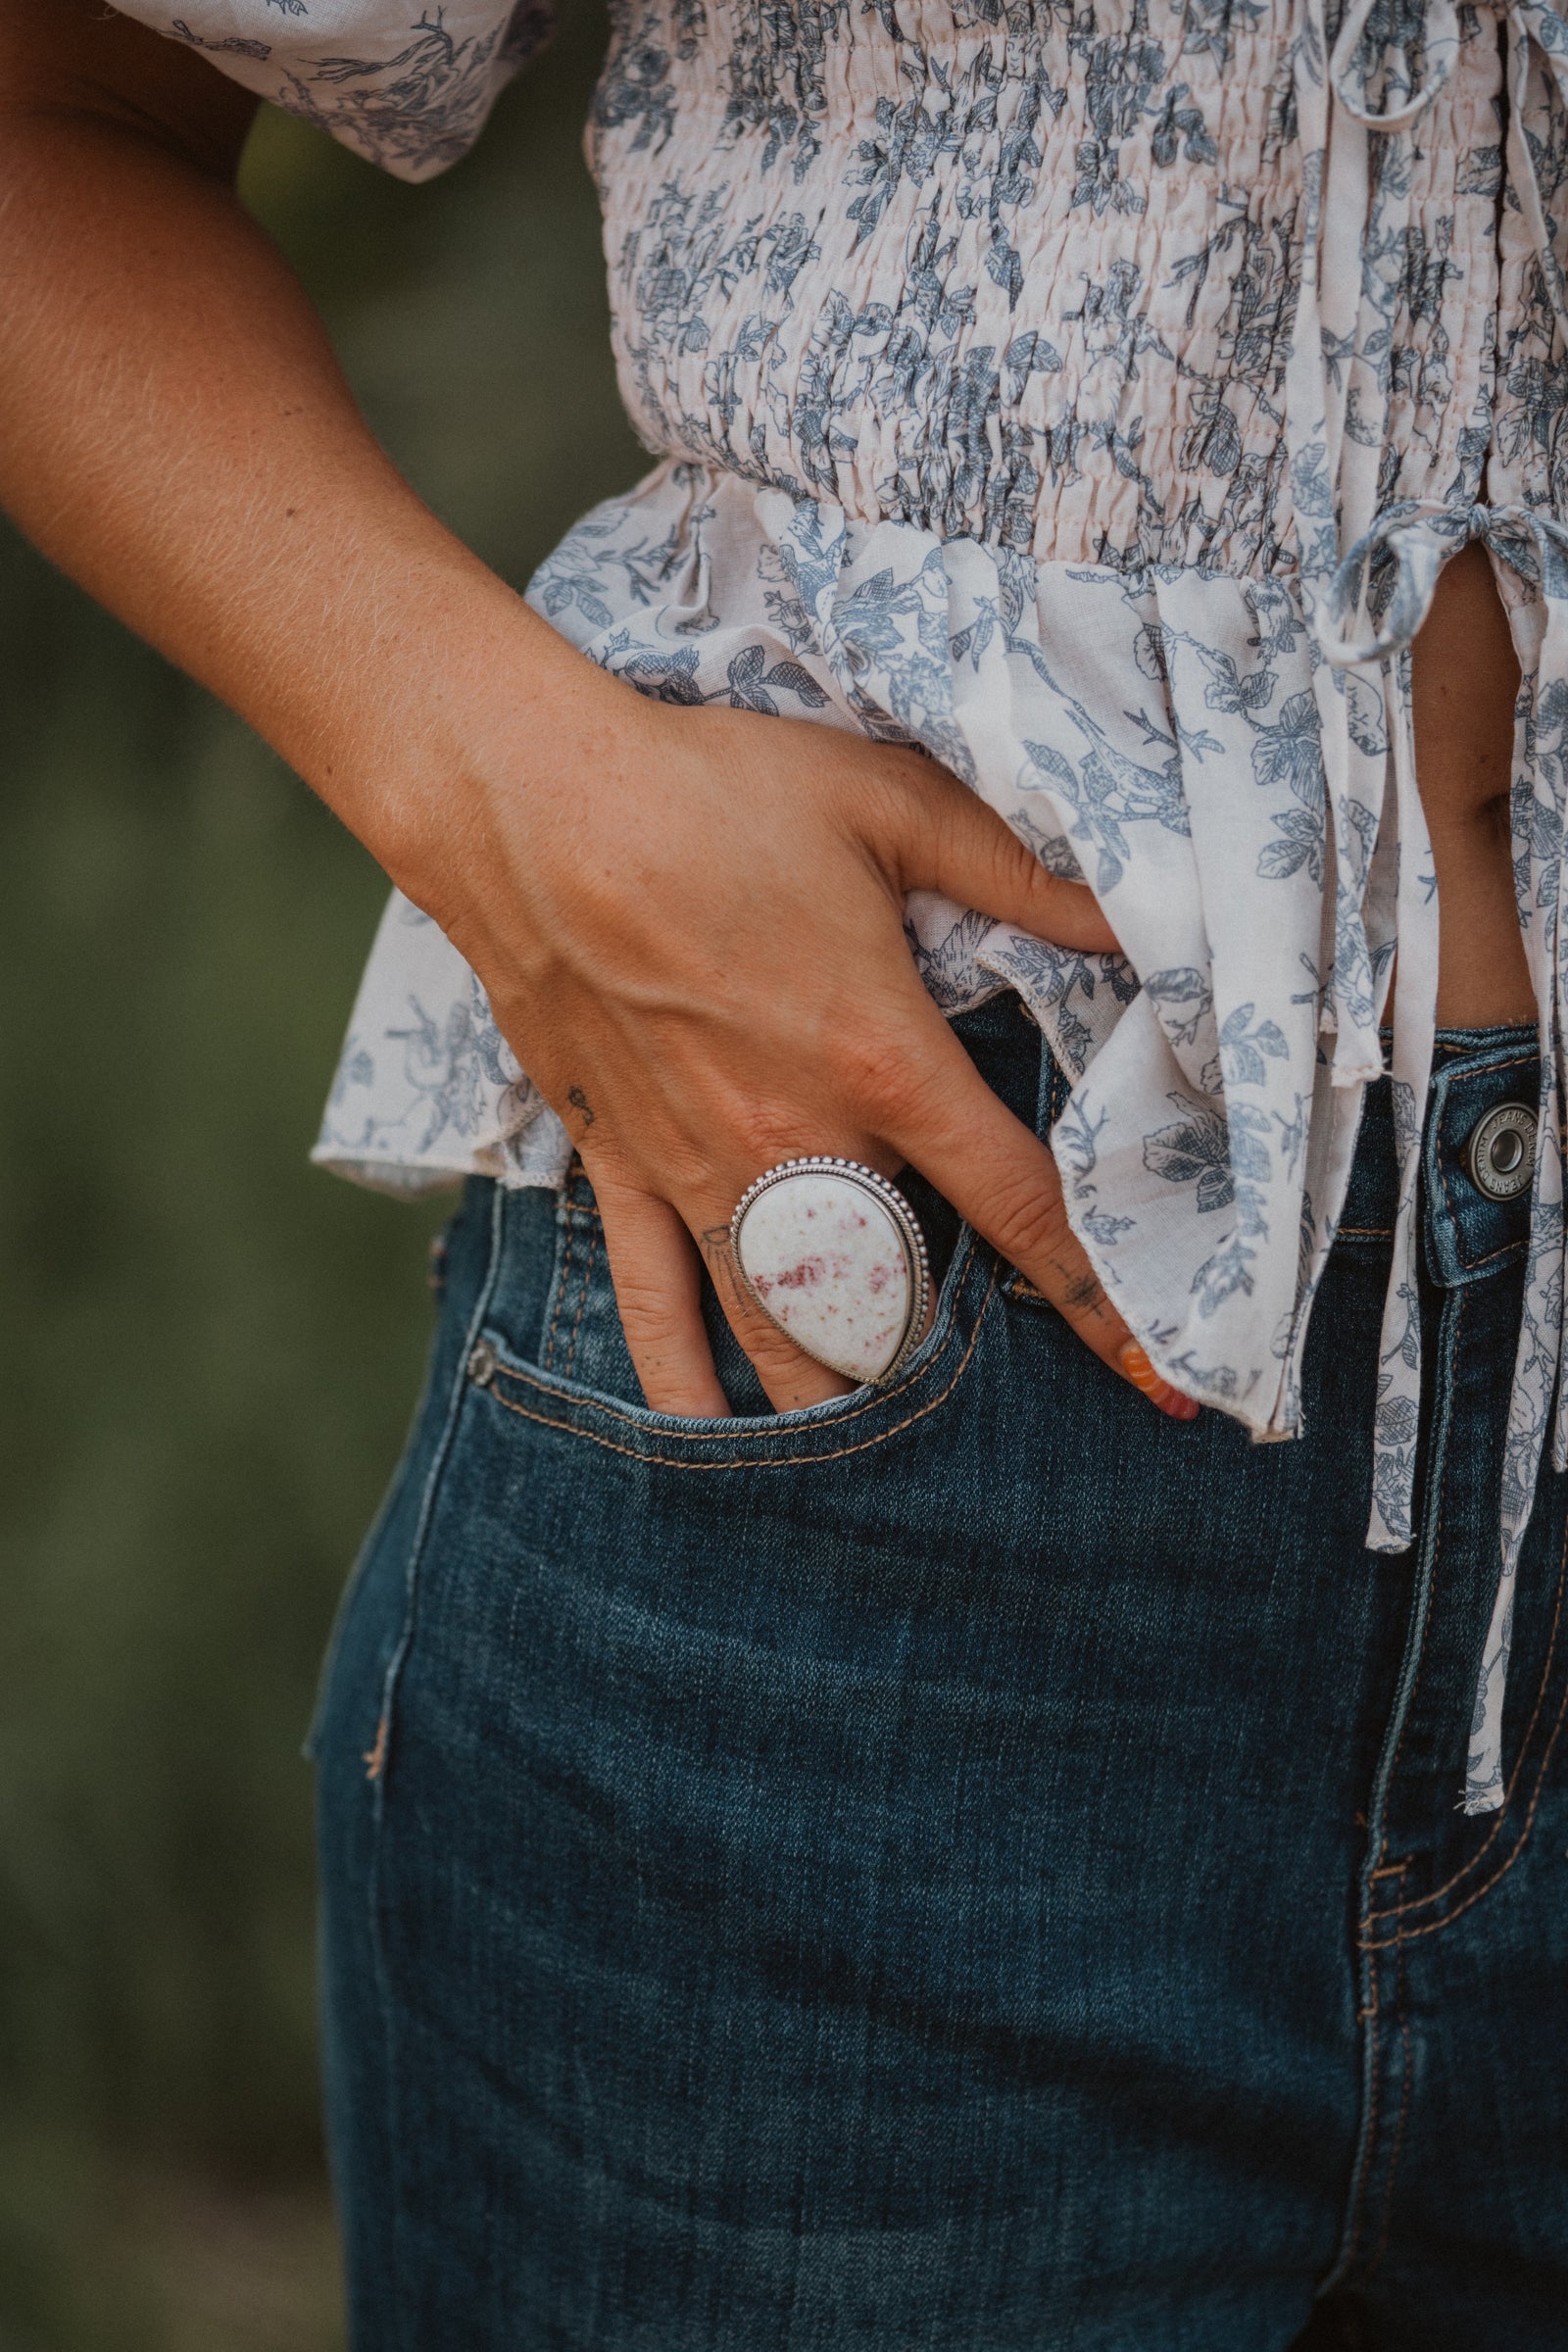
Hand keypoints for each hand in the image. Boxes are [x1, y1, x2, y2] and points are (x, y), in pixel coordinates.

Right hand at [414, 672, 1197, 1421]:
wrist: (528, 805)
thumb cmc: (712, 791)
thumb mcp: (889, 803)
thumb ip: (1019, 871)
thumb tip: (1134, 915)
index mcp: (882, 1065)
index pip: (1020, 1211)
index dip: (1101, 1306)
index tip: (1158, 1381)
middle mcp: (797, 1147)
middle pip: (904, 1301)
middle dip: (964, 1363)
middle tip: (1017, 1411)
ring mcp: (701, 1173)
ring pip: (787, 1332)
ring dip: (847, 1395)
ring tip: (897, 1434)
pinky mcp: (620, 1167)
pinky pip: (651, 1305)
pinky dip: (683, 1384)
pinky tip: (712, 1437)